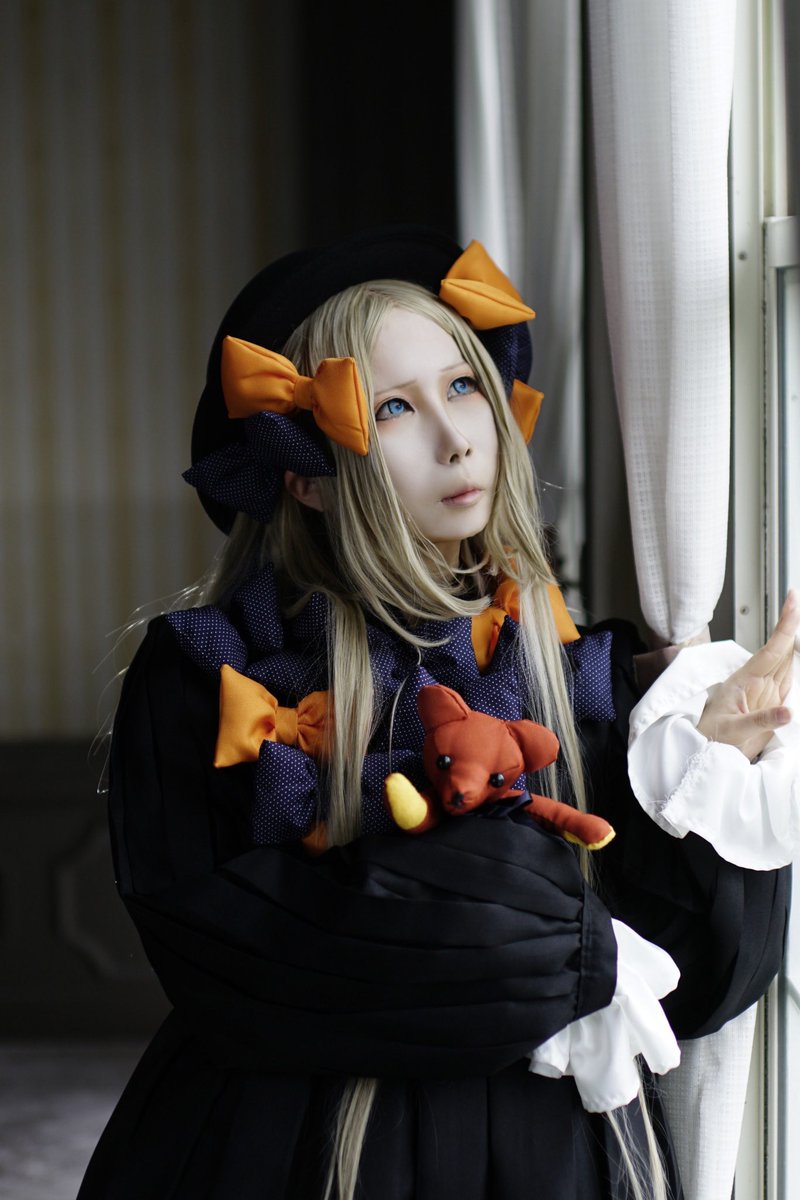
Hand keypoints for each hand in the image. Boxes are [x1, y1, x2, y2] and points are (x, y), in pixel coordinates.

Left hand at [696, 590, 798, 760]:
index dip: (784, 626)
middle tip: (796, 601)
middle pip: (781, 649)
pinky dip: (796, 665)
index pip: (771, 649)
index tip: (792, 602)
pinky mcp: (770, 703)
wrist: (706, 752)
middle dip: (791, 626)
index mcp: (745, 681)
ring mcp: (764, 691)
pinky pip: (788, 680)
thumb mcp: (734, 730)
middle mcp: (756, 682)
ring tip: (798, 620)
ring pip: (786, 661)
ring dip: (795, 643)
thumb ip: (760, 720)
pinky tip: (796, 652)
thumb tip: (788, 712)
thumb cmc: (712, 737)